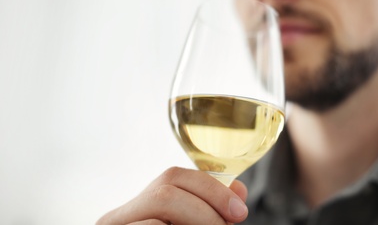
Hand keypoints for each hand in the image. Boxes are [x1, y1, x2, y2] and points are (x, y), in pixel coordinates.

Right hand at [96, 167, 247, 224]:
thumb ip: (209, 213)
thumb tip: (238, 189)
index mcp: (138, 208)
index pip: (172, 177)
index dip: (210, 188)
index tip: (240, 211)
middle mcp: (118, 218)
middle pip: (165, 191)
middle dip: (206, 208)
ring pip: (160, 211)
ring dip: (198, 222)